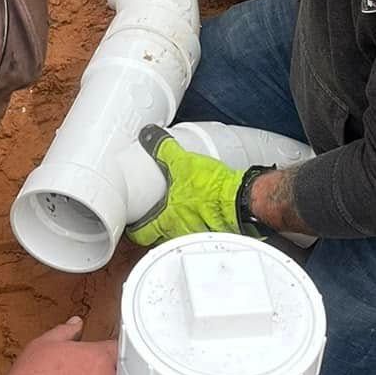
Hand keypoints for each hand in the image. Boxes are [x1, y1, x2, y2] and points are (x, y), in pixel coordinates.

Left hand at [125, 125, 246, 247]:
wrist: (242, 198)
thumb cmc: (213, 188)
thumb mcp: (183, 163)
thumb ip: (163, 149)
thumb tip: (149, 135)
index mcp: (168, 219)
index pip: (142, 234)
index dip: (135, 230)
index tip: (133, 224)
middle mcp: (181, 232)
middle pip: (162, 238)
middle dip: (158, 228)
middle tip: (156, 215)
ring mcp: (198, 235)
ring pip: (183, 236)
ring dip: (181, 226)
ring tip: (182, 212)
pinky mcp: (216, 233)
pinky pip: (203, 233)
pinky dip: (201, 225)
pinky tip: (204, 213)